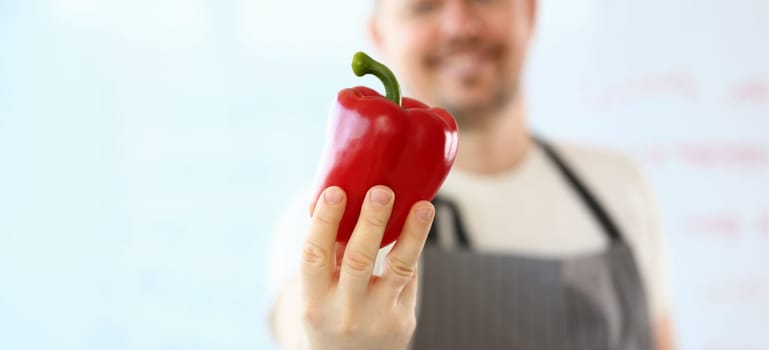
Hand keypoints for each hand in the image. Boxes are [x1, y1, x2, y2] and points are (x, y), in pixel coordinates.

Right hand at [300, 185, 434, 349]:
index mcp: (315, 301)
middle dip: (372, 222)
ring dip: (413, 233)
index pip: (314, 256)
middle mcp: (345, 311)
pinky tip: (421, 219)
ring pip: (398, 269)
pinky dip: (414, 246)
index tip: (335, 191)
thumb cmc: (330, 316)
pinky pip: (410, 277)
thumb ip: (327, 254)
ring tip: (424, 206)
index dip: (325, 222)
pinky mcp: (403, 319)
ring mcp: (378, 318)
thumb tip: (331, 197)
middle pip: (359, 260)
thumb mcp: (318, 294)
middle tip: (381, 191)